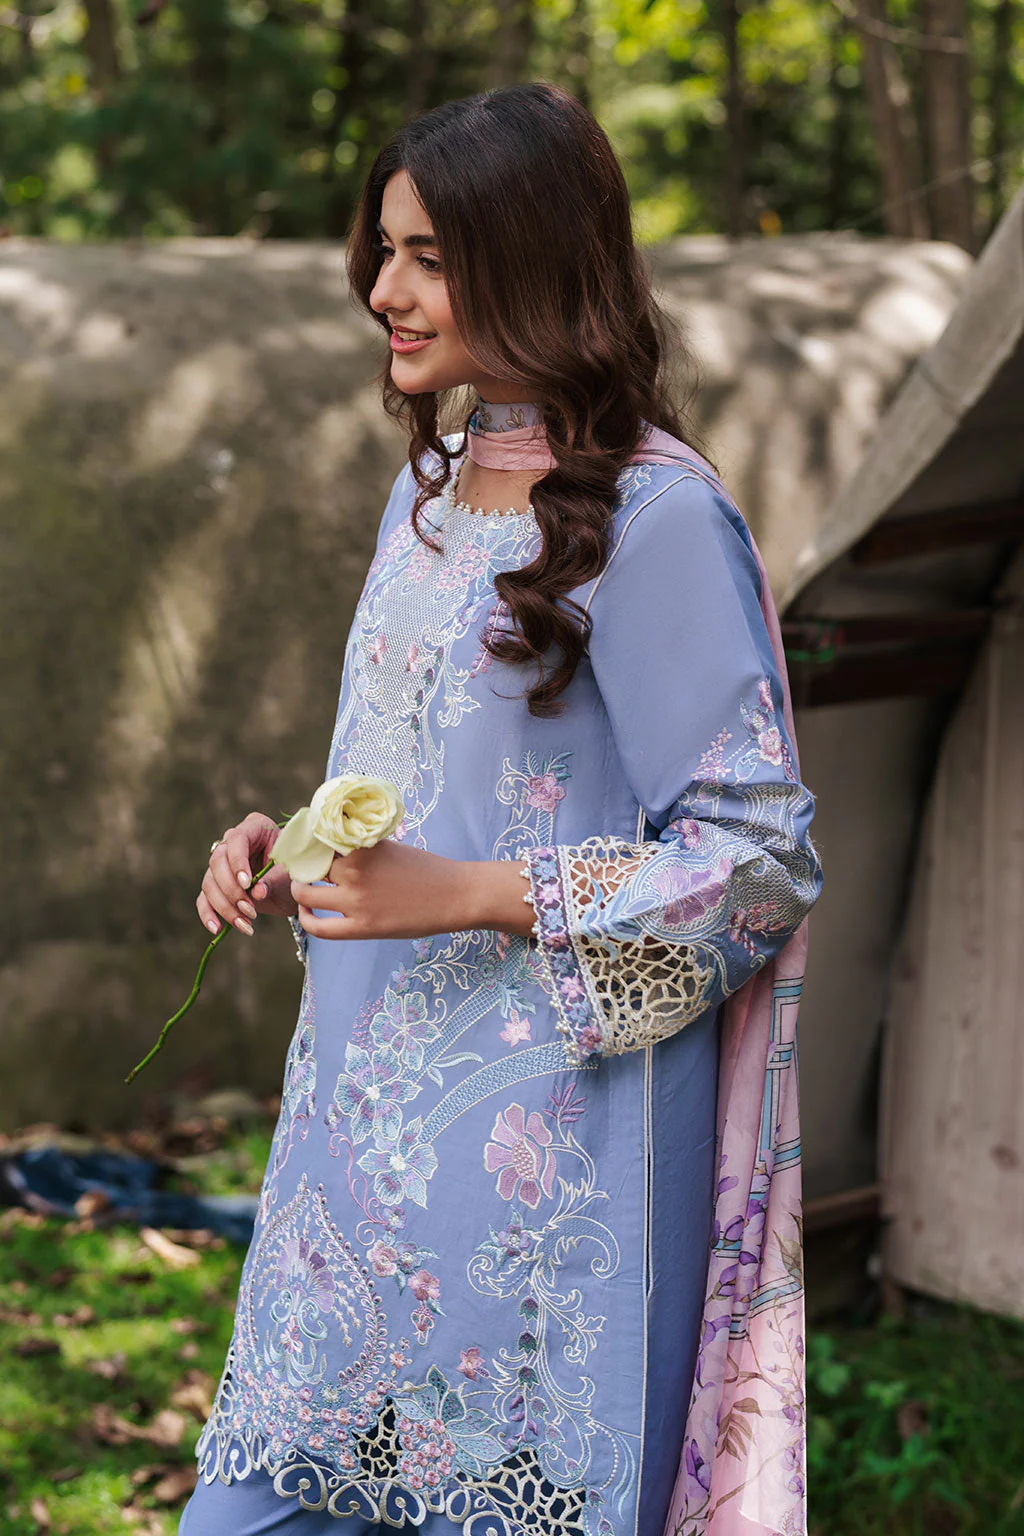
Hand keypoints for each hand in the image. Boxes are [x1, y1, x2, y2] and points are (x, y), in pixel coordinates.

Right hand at [197, 811, 296, 937]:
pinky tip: (216, 928)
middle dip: (231, 890)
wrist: (294, 888)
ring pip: (209, 883)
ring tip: (245, 924)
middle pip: (217, 862)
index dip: (238, 862)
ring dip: (224, 907)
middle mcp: (234, 843)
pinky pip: (204, 898)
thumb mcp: (291, 874)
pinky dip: (209, 914)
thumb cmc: (295, 873)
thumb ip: (274, 880)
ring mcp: (223, 864)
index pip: (237, 840)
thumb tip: (256, 892)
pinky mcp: (217, 886)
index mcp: (255, 827)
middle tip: (250, 910)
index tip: (247, 884)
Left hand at [291, 840, 533, 941]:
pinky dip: (306, 919)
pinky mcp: (362, 926)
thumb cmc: (425, 869)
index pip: (318, 840)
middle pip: (309, 865)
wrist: (455, 895)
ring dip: (299, 889)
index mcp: (361, 846)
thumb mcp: (389, 847)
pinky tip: (306, 912)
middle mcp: (354, 871)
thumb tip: (330, 846)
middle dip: (301, 865)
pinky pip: (320, 926)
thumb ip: (360, 848)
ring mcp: (356, 900)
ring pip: (306, 893)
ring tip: (302, 886)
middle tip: (301, 867)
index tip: (304, 845)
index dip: (307, 843)